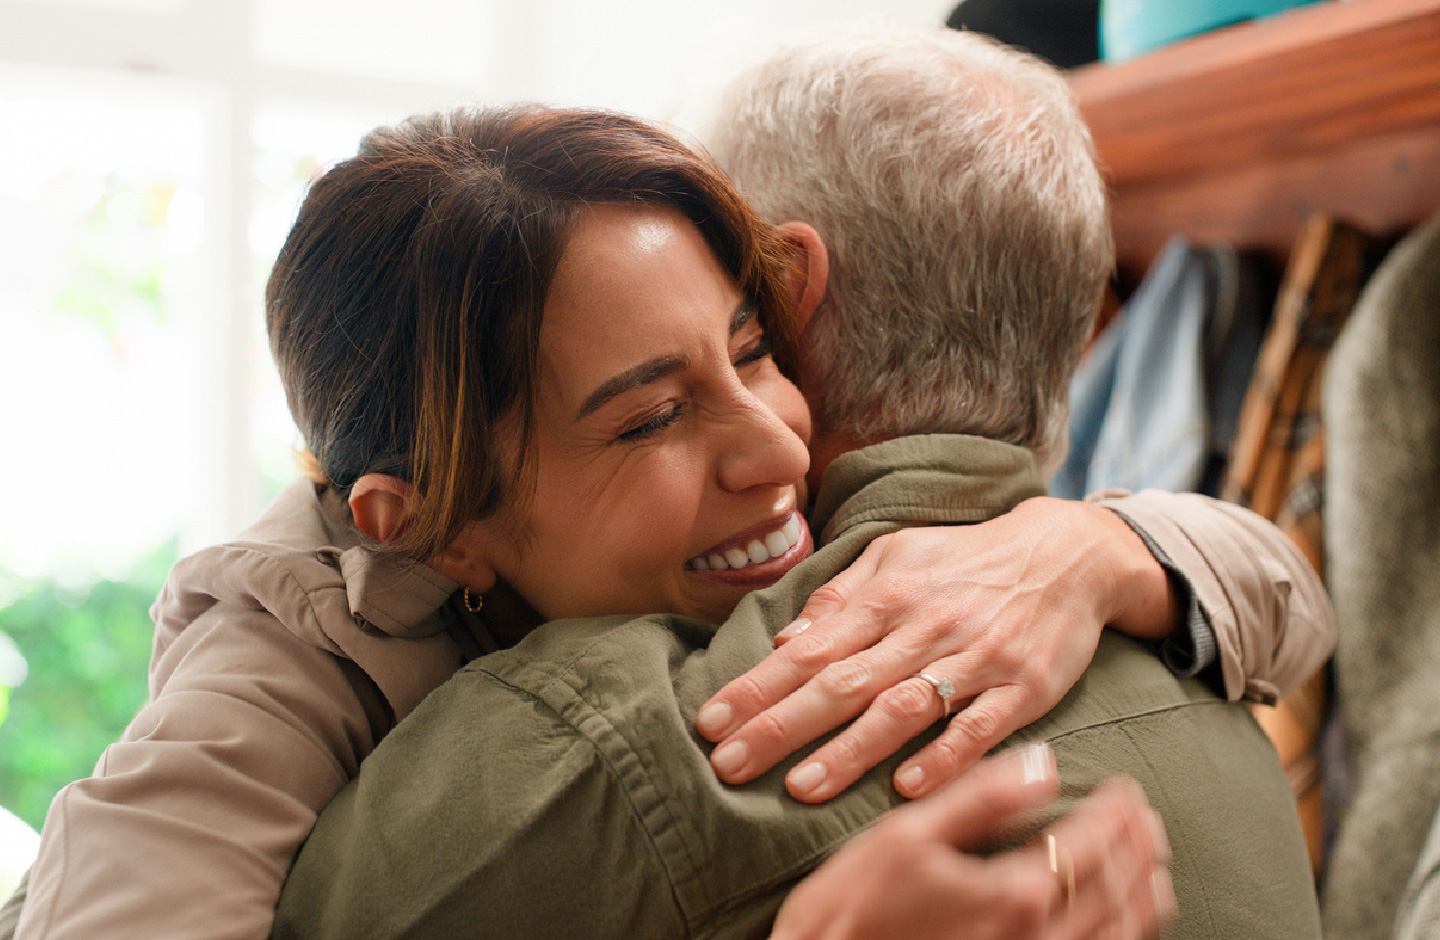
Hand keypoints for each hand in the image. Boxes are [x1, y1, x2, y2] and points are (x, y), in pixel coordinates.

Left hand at [697, 497, 1175, 800]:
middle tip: (729, 764)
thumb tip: (786, 640)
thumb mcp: (898, 556)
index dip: (757, 687)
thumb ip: (842, 597)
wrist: (1067, 554)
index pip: (809, 650)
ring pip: (904, 709)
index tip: (709, 721)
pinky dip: (944, 757)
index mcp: (887, 596)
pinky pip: (980, 727)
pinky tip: (907, 787)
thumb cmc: (967, 560)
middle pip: (843, 683)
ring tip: (802, 788)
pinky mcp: (1023, 689)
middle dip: (782, 725)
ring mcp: (975, 659)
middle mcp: (924, 628)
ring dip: (851, 751)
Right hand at [769, 743, 1175, 939]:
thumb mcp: (905, 834)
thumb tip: (1042, 762)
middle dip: (1138, 847)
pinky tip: (1125, 923)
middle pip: (1115, 886)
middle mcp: (1039, 937)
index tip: (1127, 788)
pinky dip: (1127, 935)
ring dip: (1144, 895)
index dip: (1116, 811)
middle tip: (1146, 818)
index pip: (1091, 840)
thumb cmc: (853, 907)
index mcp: (1015, 891)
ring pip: (1119, 932)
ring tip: (1153, 866)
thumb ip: (979, 795)